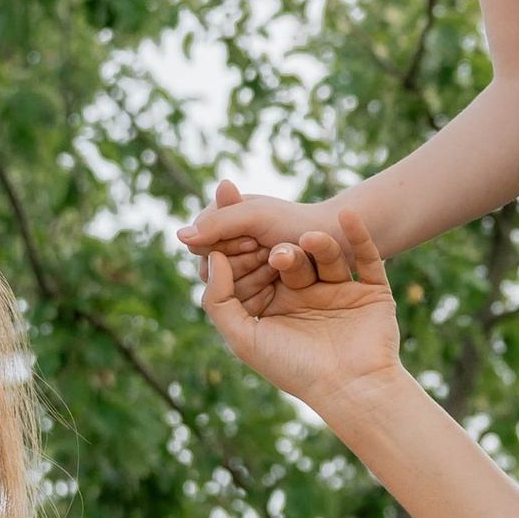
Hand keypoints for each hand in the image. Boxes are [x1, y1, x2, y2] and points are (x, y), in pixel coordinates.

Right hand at [180, 180, 335, 323]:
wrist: (339, 244)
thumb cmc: (298, 222)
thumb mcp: (257, 215)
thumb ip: (219, 223)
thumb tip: (179, 236)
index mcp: (223, 220)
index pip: (201, 243)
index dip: (227, 245)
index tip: (255, 241)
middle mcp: (227, 245)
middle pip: (211, 267)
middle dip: (242, 261)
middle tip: (268, 254)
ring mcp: (241, 271)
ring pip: (226, 286)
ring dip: (253, 276)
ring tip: (278, 268)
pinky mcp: (255, 294)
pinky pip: (242, 302)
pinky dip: (261, 292)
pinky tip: (279, 286)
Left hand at [197, 203, 405, 418]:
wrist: (351, 391)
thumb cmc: (295, 369)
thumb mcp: (243, 338)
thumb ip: (219, 299)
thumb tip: (214, 258)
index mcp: (279, 305)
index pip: (262, 268)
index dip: (250, 254)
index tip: (236, 234)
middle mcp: (309, 295)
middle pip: (294, 258)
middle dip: (285, 251)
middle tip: (274, 244)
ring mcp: (341, 291)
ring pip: (327, 256)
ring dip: (319, 245)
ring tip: (309, 238)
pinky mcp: (371, 291)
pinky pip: (365, 257)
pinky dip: (358, 236)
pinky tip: (347, 216)